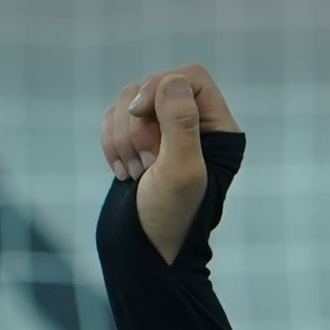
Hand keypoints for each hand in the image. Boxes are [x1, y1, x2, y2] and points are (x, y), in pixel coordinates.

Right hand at [100, 64, 241, 265]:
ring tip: (136, 174)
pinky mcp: (135, 140)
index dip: (161, 86)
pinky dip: (110, 141)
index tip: (140, 113)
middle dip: (139, 122)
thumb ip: (181, 123)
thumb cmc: (169, 216)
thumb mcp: (181, 170)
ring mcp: (162, 131)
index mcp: (218, 129)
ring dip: (123, 136)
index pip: (190, 78)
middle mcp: (193, 125)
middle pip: (155, 86)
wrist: (143, 251)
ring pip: (130, 100)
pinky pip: (114, 117)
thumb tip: (171, 80)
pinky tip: (123, 173)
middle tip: (147, 163)